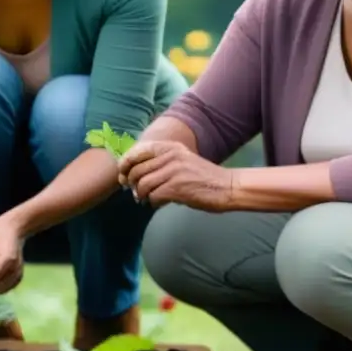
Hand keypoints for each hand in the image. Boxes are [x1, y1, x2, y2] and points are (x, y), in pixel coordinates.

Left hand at [118, 140, 233, 210]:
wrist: (228, 187)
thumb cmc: (202, 176)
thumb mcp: (180, 159)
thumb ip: (159, 162)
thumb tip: (130, 174)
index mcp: (169, 147)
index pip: (137, 151)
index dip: (125, 164)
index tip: (123, 175)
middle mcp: (170, 156)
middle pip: (136, 171)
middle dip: (131, 184)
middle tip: (135, 192)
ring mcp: (173, 171)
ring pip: (142, 185)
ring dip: (141, 195)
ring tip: (146, 199)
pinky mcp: (177, 188)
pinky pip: (153, 196)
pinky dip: (153, 202)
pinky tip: (158, 203)